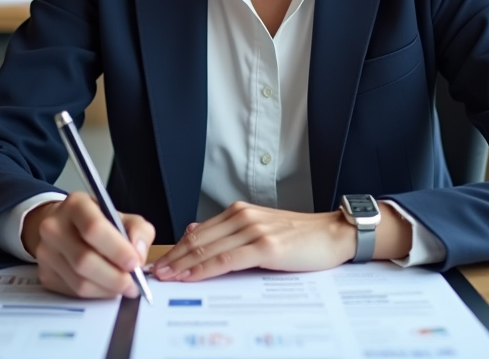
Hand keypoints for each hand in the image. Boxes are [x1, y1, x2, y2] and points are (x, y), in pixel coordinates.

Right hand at [22, 191, 154, 298]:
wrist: (63, 227)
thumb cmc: (97, 222)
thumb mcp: (122, 216)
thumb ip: (138, 231)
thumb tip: (138, 255)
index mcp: (76, 205)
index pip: (94, 228)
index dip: (117, 249)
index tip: (135, 263)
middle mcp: (54, 227)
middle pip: (84, 260)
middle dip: (114, 277)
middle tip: (133, 284)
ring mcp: (45, 252)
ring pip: (79, 281)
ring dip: (107, 289)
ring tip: (123, 287)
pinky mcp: (44, 273)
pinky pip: (73, 292)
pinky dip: (96, 294)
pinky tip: (106, 287)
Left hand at [150, 201, 357, 282]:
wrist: (334, 234)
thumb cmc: (301, 236)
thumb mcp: (261, 228)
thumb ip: (231, 231)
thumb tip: (197, 231)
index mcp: (240, 212)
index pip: (199, 232)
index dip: (177, 248)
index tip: (161, 261)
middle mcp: (243, 217)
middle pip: (198, 240)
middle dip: (174, 257)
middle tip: (154, 271)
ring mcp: (254, 231)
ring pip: (208, 249)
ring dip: (183, 264)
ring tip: (165, 276)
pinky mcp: (265, 247)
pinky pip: (227, 260)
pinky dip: (205, 269)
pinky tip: (192, 276)